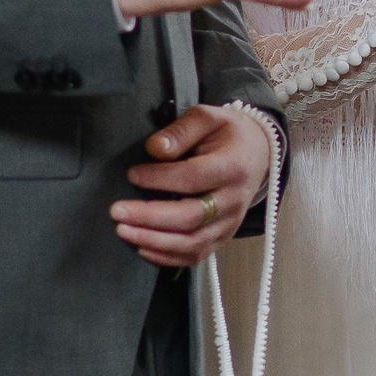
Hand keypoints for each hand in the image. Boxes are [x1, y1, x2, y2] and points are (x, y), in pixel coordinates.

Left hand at [110, 105, 271, 267]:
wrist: (258, 153)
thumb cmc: (228, 134)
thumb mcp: (208, 118)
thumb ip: (181, 130)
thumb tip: (154, 149)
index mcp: (232, 166)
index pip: (193, 178)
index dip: (159, 179)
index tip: (132, 175)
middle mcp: (234, 199)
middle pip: (190, 217)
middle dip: (149, 217)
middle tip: (116, 211)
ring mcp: (230, 222)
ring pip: (192, 243)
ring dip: (154, 241)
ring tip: (123, 231)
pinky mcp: (224, 236)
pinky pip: (197, 255)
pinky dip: (168, 257)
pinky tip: (143, 248)